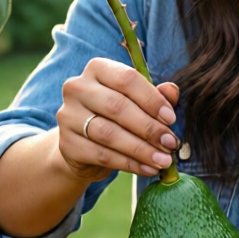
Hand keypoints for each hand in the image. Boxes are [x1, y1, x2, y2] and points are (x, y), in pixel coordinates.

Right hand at [55, 58, 179, 180]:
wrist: (86, 145)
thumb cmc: (117, 116)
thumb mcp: (138, 102)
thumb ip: (155, 95)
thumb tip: (171, 91)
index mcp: (98, 69)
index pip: (127, 79)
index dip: (151, 99)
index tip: (171, 119)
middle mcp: (77, 88)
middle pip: (117, 107)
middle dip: (149, 128)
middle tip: (170, 143)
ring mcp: (68, 116)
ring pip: (109, 134)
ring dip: (141, 150)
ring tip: (164, 160)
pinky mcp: (67, 144)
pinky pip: (102, 155)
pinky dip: (129, 164)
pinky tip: (148, 169)